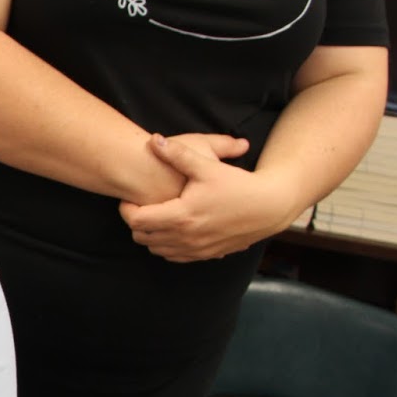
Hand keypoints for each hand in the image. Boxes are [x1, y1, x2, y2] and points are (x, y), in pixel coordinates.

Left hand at [119, 133, 293, 261]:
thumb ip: (178, 154)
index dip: (127, 209)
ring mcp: (195, 250)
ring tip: (154, 215)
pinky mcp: (205, 255)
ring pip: (156, 249)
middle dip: (136, 222)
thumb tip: (153, 140)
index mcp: (181, 216)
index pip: (137, 220)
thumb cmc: (239, 184)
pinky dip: (166, 245)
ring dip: (150, 235)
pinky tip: (170, 228)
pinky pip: (173, 256)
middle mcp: (185, 238)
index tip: (130, 197)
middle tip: (140, 205)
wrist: (269, 207)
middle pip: (141, 237)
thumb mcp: (208, 166)